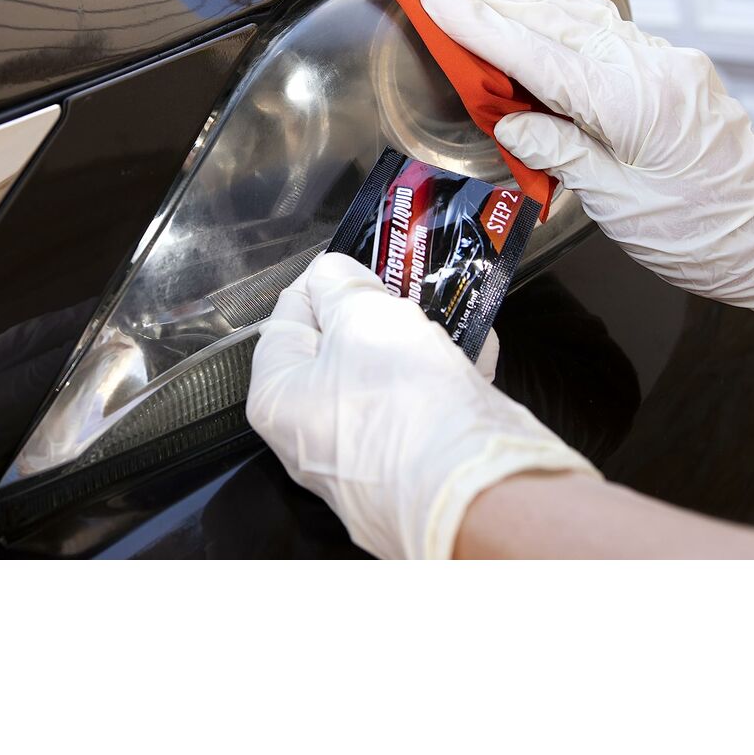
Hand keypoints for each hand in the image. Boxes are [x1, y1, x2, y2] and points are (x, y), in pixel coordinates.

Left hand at [246, 252, 597, 558]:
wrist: (475, 491)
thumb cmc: (403, 403)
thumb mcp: (362, 315)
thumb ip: (339, 285)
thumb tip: (331, 275)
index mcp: (277, 398)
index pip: (288, 315)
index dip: (326, 280)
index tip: (359, 263)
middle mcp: (310, 435)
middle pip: (337, 348)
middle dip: (377, 314)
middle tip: (405, 292)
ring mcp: (361, 457)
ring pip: (383, 377)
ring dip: (416, 343)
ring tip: (444, 319)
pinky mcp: (408, 469)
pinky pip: (418, 409)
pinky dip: (442, 379)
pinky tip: (472, 352)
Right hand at [419, 0, 753, 354]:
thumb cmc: (700, 231)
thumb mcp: (617, 204)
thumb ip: (560, 154)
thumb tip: (510, 124)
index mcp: (627, 103)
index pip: (535, 54)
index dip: (479, 23)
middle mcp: (645, 67)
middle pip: (550, 17)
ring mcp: (660, 62)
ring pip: (577, 12)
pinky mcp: (667, 69)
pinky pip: (610, 25)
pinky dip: (575, 1)